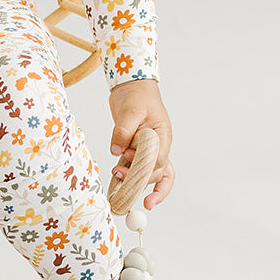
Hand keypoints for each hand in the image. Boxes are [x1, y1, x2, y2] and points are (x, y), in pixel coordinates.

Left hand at [108, 77, 173, 208]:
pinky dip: (134, 179)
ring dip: (140, 184)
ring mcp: (150, 149)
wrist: (132, 88)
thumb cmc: (137, 95)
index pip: (159, 160)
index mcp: (162, 135)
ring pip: (154, 175)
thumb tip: (117, 150)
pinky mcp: (138, 150)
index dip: (144, 166)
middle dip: (139, 179)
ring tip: (124, 192)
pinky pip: (141, 169)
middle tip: (118, 175)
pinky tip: (123, 185)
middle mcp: (159, 145)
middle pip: (156, 172)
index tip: (126, 161)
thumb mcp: (130, 110)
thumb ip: (123, 130)